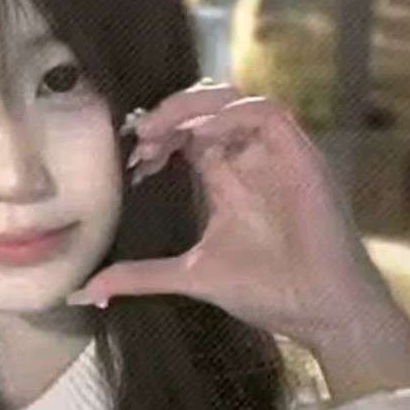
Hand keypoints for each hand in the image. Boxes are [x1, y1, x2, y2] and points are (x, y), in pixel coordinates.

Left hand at [68, 80, 405, 354]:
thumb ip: (142, 276)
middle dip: (168, 115)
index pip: (187, 137)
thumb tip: (87, 291)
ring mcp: (275, 156)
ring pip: (234, 100)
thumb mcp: (191, 277)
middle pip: (206, 110)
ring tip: (159, 128)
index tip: (132, 160)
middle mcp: (249, 161)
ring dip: (193, 106)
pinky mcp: (300, 156)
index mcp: (226, 182)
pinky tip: (201, 133)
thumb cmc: (268, 293)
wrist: (321, 310)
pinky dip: (231, 114)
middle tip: (139, 136)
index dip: (157, 137)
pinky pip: (267, 113)